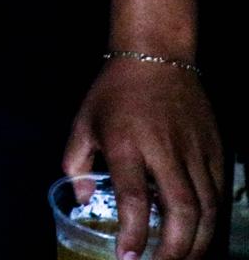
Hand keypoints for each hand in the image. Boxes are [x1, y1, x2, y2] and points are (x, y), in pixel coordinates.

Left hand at [62, 58, 223, 259]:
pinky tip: (201, 237)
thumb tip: (83, 200)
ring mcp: (196, 151)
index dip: (134, 234)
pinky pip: (219, 194)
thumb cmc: (114, 92)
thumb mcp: (82, 124)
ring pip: (208, 208)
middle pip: (182, 211)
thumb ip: (76, 164)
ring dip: (198, 243)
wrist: (157, 55)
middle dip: (176, 250)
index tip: (128, 258)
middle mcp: (165, 150)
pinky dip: (212, 221)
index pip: (135, 198)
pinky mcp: (216, 151)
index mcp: (127, 144)